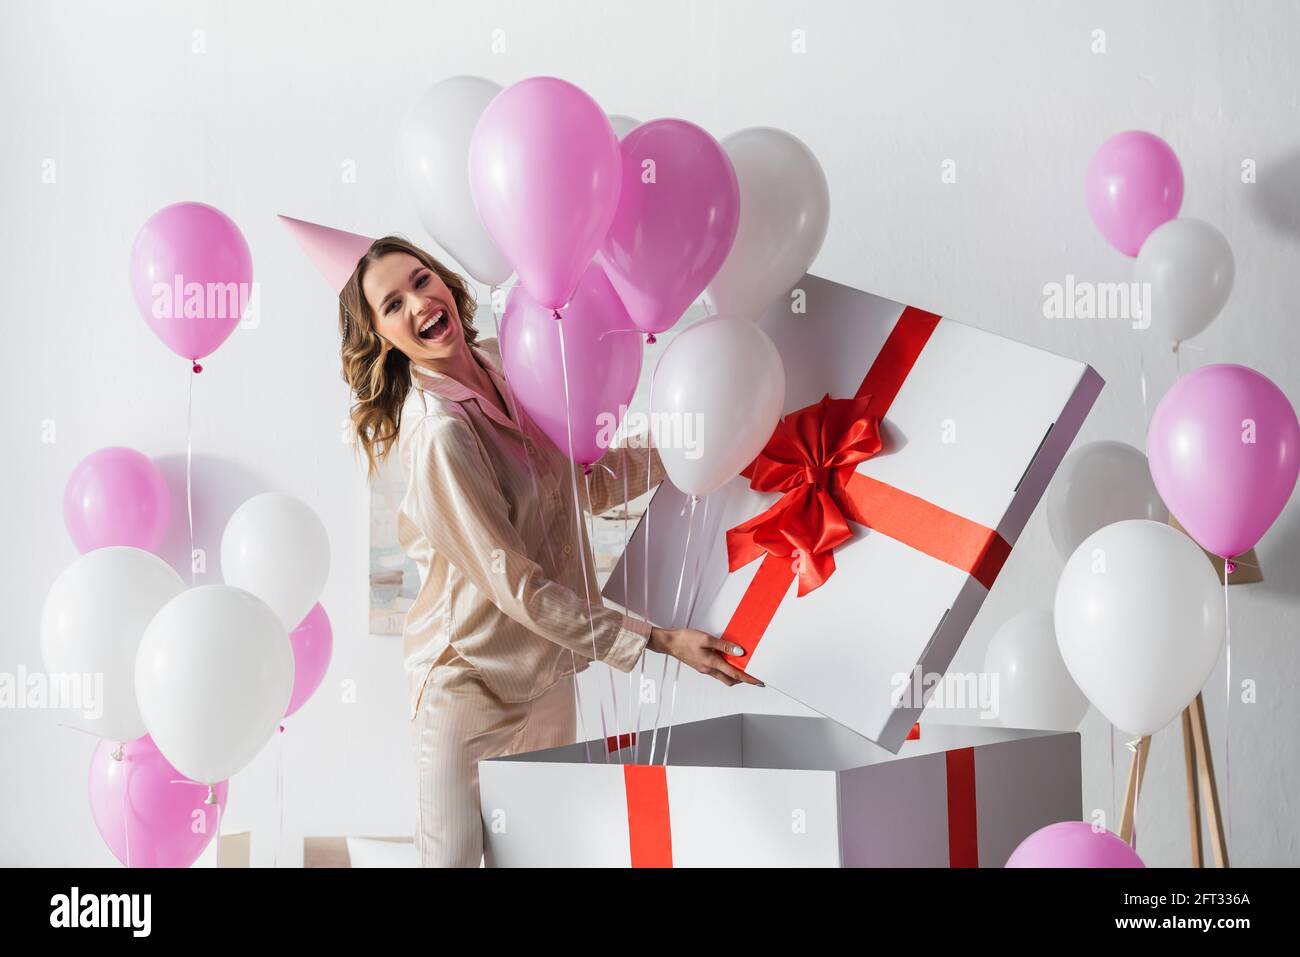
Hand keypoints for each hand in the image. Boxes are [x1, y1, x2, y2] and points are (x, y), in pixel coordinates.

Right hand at [647, 627, 764, 687]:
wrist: (669, 643)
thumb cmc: (685, 639)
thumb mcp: (707, 639)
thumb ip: (724, 646)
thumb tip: (739, 652)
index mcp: (712, 664)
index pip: (735, 674)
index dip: (748, 678)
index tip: (758, 681)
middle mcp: (709, 669)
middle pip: (730, 680)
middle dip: (742, 680)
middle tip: (752, 676)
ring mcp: (704, 669)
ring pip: (723, 676)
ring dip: (733, 675)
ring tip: (742, 667)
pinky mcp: (700, 665)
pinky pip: (716, 671)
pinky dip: (724, 669)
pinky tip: (726, 660)